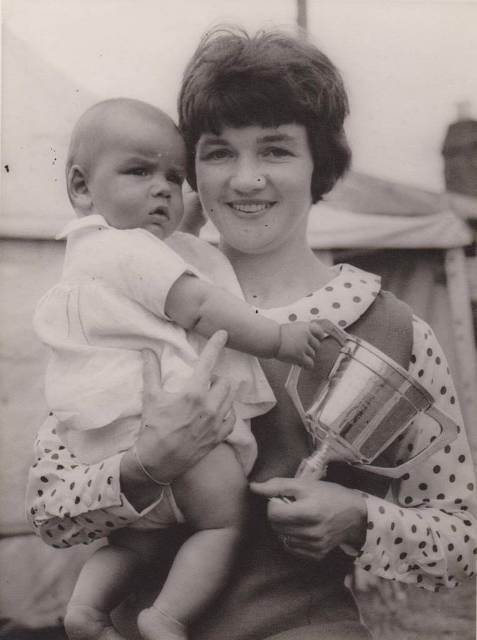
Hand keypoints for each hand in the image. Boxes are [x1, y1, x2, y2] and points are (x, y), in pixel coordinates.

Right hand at [121, 330, 235, 508]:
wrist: (157, 462)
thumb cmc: (153, 428)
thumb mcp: (150, 398)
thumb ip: (152, 372)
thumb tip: (147, 350)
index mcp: (193, 393)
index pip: (208, 362)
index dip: (216, 345)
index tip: (223, 333)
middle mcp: (209, 406)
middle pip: (225, 381)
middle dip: (216, 378)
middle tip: (204, 382)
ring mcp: (217, 422)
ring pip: (231, 398)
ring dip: (223, 393)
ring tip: (210, 396)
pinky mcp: (220, 436)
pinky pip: (232, 417)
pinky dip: (227, 412)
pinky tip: (216, 413)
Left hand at [250, 477, 366, 560]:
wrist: (356, 515)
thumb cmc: (329, 495)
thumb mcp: (305, 485)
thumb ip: (277, 486)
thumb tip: (253, 487)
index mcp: (309, 511)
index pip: (273, 513)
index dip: (274, 503)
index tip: (284, 498)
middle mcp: (312, 532)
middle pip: (275, 526)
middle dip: (278, 514)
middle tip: (291, 507)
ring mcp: (314, 546)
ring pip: (282, 537)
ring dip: (284, 526)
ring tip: (297, 517)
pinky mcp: (317, 555)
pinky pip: (291, 548)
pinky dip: (292, 538)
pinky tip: (302, 529)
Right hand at [277, 321, 325, 368]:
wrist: (271, 339)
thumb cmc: (278, 334)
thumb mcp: (294, 327)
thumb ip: (304, 331)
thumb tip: (312, 337)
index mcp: (306, 327)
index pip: (320, 332)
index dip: (318, 337)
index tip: (316, 340)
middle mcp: (306, 336)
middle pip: (317, 345)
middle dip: (310, 348)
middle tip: (301, 349)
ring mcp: (304, 346)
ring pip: (312, 355)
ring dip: (306, 356)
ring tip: (296, 355)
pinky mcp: (300, 356)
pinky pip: (310, 363)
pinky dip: (306, 365)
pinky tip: (300, 363)